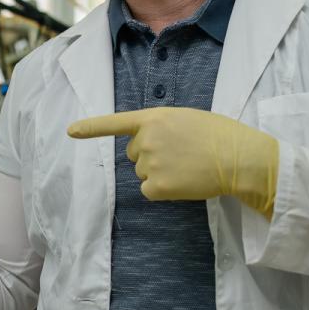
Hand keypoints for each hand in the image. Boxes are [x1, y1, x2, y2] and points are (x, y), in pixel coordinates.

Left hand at [67, 107, 279, 217]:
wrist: (238, 157)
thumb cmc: (219, 136)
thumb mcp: (186, 119)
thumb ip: (162, 127)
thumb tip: (148, 146)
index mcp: (154, 118)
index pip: (116, 123)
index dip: (91, 128)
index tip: (70, 131)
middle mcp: (147, 139)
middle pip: (133, 154)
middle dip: (151, 155)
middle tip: (181, 154)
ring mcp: (151, 163)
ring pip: (143, 173)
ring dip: (160, 173)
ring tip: (187, 166)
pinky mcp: (158, 186)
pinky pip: (149, 191)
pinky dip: (162, 191)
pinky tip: (183, 182)